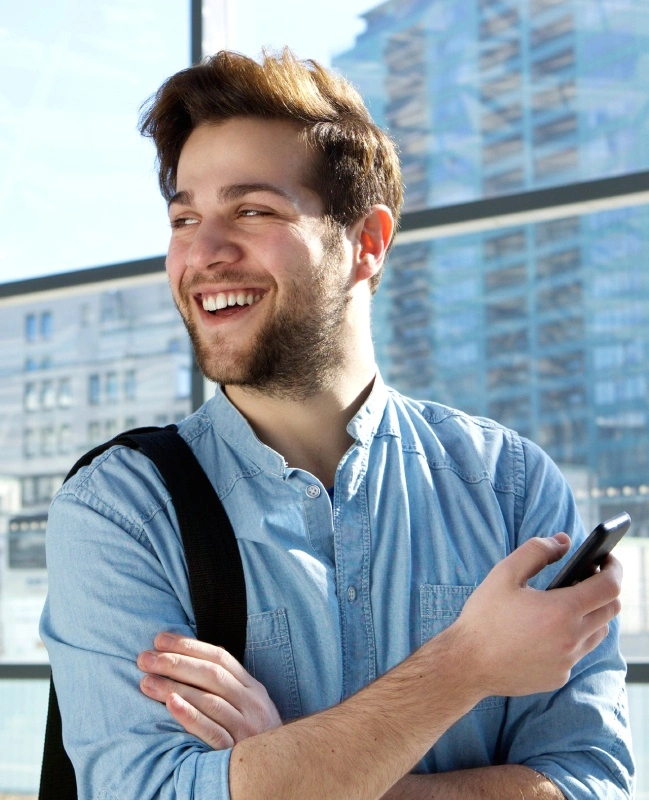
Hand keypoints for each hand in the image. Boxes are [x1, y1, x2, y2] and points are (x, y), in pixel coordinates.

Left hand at [137, 633, 281, 748]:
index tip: (160, 639)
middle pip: (211, 675)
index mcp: (252, 687)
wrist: (279, 768)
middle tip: (145, 659)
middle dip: (175, 662)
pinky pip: (212, 731)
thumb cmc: (253, 735)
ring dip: (175, 687)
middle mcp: (251, 702)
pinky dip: (190, 716)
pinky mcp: (236, 750)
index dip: (189, 646)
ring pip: (208, 700)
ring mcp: (245, 726)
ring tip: (147, 681)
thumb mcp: (248, 704)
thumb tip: (190, 658)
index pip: (219, 657)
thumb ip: (226, 684)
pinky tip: (170, 704)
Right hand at [453, 533, 622, 697]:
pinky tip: (548, 630)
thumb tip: (564, 542)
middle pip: (610, 610)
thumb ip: (537, 551)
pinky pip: (577, 653)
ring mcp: (567, 661)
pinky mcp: (558, 676)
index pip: (609, 587)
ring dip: (591, 614)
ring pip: (598, 633)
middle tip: (586, 577)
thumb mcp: (504, 573)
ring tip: (568, 602)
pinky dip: (572, 637)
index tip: (608, 558)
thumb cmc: (484, 616)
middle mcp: (571, 639)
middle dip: (605, 589)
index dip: (614, 569)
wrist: (467, 664)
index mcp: (561, 611)